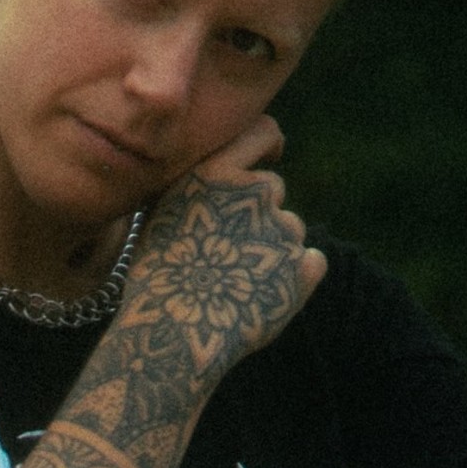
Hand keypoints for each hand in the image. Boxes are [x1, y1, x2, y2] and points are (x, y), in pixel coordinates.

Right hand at [123, 116, 324, 380]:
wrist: (173, 336)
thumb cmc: (155, 279)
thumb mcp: (161, 216)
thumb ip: (197, 189)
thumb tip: (221, 177)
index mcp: (216, 173)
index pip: (261, 132)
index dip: (269, 143)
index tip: (270, 156)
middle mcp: (255, 193)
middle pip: (270, 188)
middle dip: (257, 212)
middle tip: (228, 247)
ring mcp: (283, 229)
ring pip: (288, 228)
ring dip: (271, 247)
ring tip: (235, 281)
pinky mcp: (302, 267)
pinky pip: (311, 262)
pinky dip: (296, 275)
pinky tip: (262, 295)